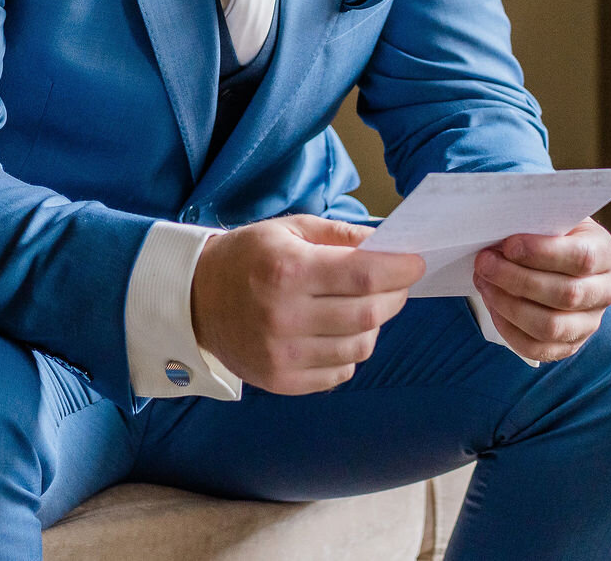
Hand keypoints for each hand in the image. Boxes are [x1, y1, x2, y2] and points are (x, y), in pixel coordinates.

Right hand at [190, 214, 426, 394]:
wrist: (194, 299)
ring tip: (363, 307)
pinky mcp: (280, 381)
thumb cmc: (247, 257)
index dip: (399, 270)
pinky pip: (339, 374)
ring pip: (358, 348)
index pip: (364, 274)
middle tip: (397, 284)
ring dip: (373, 326)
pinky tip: (337, 333)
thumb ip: (340, 236)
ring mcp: (282, 354)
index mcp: (289, 271)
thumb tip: (388, 244)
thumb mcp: (289, 229)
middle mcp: (285, 316)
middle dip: (394, 296)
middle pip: (368, 314)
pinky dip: (349, 353)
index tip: (416, 262)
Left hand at [472, 217, 610, 361]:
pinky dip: (508, 327)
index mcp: (605, 253)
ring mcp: (589, 323)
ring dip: (508, 305)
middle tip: (485, 263)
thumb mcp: (551, 218)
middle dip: (517, 279)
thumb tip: (500, 229)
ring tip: (484, 282)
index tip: (509, 245)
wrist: (558, 260)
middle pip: (566, 295)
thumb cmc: (550, 234)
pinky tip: (493, 304)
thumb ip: (536, 222)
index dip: (543, 253)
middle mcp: (605, 291)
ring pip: (550, 327)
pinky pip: (537, 348)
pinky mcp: (569, 345)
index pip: (583, 258)